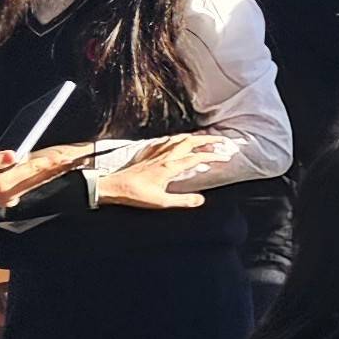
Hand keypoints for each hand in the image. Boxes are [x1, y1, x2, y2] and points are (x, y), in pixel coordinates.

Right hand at [0, 144, 90, 217]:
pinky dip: (35, 181)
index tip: (62, 157)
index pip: (29, 171)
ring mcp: (7, 199)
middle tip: (73, 161)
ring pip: (33, 185)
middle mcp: (9, 194)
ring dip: (48, 175)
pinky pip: (25, 189)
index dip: (47, 163)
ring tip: (63, 167)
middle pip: (37, 179)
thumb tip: (13, 155)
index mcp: (2, 185)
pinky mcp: (3, 200)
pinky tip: (41, 177)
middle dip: (55, 169)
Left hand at [94, 135, 230, 211]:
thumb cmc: (136, 195)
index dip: (213, 156)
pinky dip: (175, 139)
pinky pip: (164, 141)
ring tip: (204, 138)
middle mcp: (165, 156)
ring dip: (194, 137)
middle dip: (208, 140)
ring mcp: (155, 153)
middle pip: (190, 141)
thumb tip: (202, 199)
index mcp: (170, 167)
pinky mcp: (147, 153)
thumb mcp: (161, 202)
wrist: (113, 187)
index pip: (197, 157)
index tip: (226, 157)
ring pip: (178, 138)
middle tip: (221, 141)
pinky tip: (176, 141)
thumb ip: (183, 200)